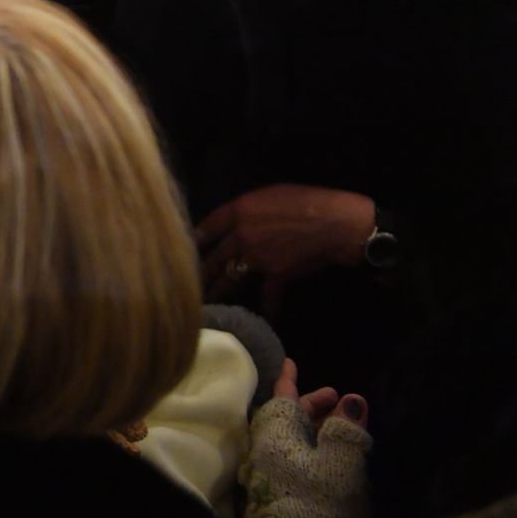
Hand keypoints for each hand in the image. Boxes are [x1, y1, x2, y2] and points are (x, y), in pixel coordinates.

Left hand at [196, 184, 374, 311]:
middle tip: (183, 286)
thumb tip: (234, 221)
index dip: (191, 242)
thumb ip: (246, 210)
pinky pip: (268, 298)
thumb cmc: (308, 200)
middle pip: (212, 259)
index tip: (177, 252)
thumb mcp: (269, 194)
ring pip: (229, 279)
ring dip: (218, 293)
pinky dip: (266, 312)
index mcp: (237, 211)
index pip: (204, 229)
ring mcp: (258, 257)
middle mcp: (241, 235)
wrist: (339, 223)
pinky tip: (260, 323)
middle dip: (198, 274)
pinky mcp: (278, 275)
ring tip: (205, 305)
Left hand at [242, 359, 372, 517]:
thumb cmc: (324, 500)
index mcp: (272, 437)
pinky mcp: (275, 497)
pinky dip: (310, 452)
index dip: (289, 380)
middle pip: (285, 420)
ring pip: (289, 442)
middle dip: (311, 407)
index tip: (290, 361)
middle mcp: (263, 453)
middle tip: (336, 400)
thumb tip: (351, 400)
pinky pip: (290, 462)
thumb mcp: (342, 461)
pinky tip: (329, 456)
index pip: (280, 399)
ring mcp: (266, 477)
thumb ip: (345, 429)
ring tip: (339, 426)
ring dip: (313, 430)